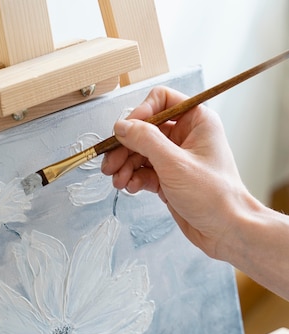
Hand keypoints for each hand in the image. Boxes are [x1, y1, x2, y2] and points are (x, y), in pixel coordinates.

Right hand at [102, 86, 245, 259]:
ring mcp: (176, 159)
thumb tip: (122, 126)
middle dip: (125, 147)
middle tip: (110, 163)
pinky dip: (133, 178)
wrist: (225, 230)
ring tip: (117, 180)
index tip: (125, 133)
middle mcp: (185, 136)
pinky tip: (130, 187)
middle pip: (144, 130)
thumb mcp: (175, 164)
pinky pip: (144, 172)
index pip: (160, 101)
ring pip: (141, 153)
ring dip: (125, 165)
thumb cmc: (215, 196)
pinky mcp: (169, 179)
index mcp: (196, 121)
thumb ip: (146, 141)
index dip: (140, 114)